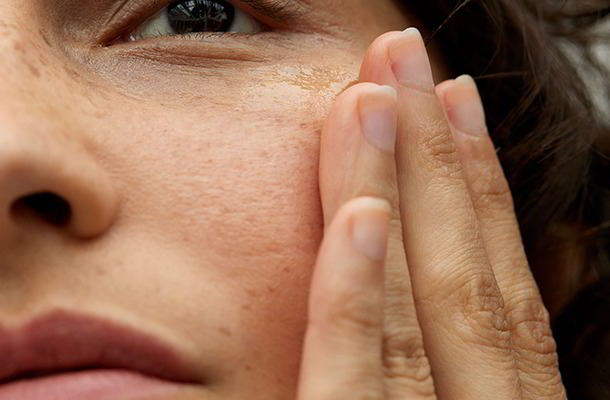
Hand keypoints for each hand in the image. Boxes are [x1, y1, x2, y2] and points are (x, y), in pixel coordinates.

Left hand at [297, 29, 566, 399]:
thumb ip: (437, 371)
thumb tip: (417, 267)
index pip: (504, 296)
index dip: (484, 192)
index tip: (454, 104)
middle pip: (465, 282)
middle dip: (437, 160)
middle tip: (404, 59)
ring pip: (418, 312)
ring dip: (400, 193)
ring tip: (375, 96)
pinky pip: (354, 379)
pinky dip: (360, 296)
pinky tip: (361, 213)